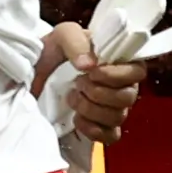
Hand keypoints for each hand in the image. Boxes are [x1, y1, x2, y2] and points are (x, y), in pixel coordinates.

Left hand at [34, 25, 152, 146]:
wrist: (33, 73)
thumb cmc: (53, 51)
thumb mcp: (62, 36)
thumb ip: (76, 41)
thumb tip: (89, 64)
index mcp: (119, 62)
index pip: (138, 72)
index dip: (117, 75)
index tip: (93, 72)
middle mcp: (121, 86)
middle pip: (128, 98)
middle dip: (99, 93)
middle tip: (78, 83)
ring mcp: (111, 109)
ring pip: (117, 117)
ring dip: (91, 109)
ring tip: (72, 97)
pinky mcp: (100, 127)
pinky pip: (110, 136)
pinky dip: (92, 130)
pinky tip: (76, 119)